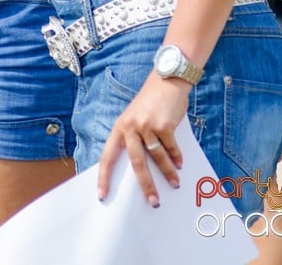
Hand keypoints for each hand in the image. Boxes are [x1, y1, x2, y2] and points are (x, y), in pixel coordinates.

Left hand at [97, 71, 188, 206]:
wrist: (167, 80)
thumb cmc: (151, 103)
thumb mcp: (136, 119)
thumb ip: (136, 140)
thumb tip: (143, 171)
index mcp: (120, 127)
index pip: (107, 156)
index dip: (104, 177)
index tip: (102, 195)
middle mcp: (130, 127)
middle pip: (136, 163)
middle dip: (145, 185)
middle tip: (153, 201)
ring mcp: (147, 125)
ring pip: (157, 157)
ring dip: (167, 173)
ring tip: (174, 183)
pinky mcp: (164, 124)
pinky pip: (171, 147)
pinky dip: (176, 157)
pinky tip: (179, 163)